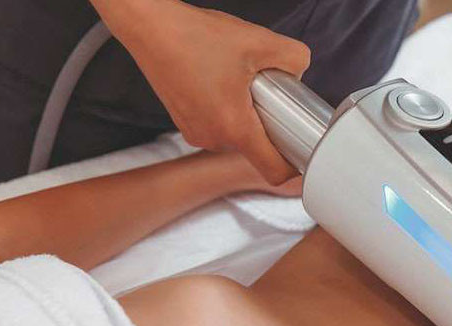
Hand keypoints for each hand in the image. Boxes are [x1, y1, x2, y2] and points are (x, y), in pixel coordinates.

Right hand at [115, 0, 310, 184]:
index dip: (294, 165)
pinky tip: (223, 82)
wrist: (150, 27)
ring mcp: (196, 133)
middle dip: (269, 125)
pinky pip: (218, 126)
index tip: (301, 147)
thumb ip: (295, 58)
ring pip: (237, 137)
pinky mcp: (186, 124)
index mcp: (234, 128)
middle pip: (256, 149)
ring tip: (240, 83)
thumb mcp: (259, 41)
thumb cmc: (194, 36)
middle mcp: (213, 139)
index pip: (274, 171)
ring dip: (247, 116)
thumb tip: (301, 71)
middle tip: (268, 93)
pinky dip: (227, 111)